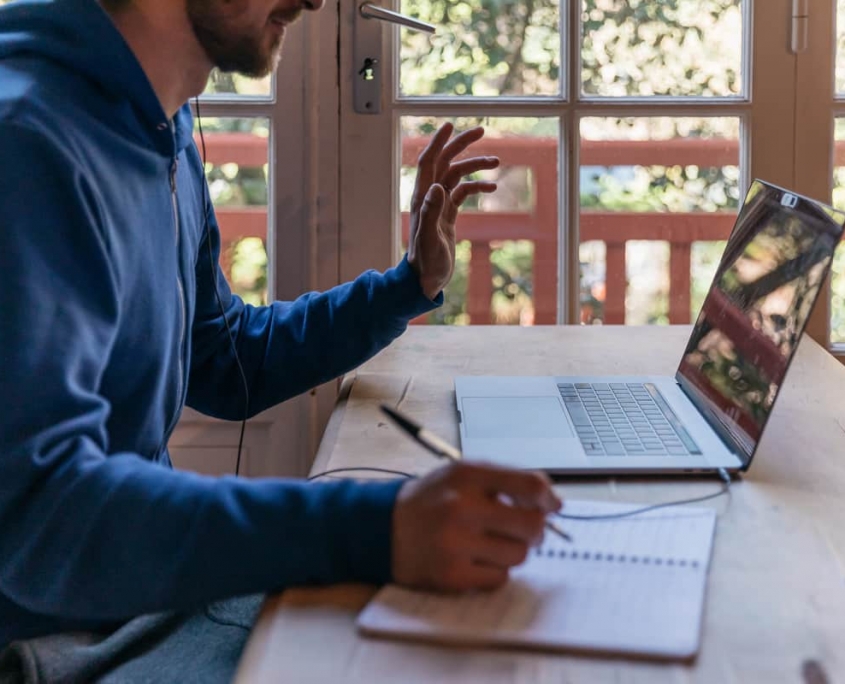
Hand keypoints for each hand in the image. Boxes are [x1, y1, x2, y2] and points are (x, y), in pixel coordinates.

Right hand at [391, 461, 561, 591]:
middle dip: (537, 530)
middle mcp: (462, 508)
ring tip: (491, 543)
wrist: (381, 527)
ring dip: (512, 550)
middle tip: (527, 531)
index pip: (530, 486)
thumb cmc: (430, 501)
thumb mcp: (461, 475)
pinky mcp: (451, 575)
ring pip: (519, 555)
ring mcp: (456, 544)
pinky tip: (474, 559)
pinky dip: (494, 571)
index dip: (549, 499)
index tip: (553, 506)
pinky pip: (499, 578)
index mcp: (467, 476)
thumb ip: (504, 482)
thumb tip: (550, 501)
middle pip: (532, 526)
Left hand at [407, 123, 499, 299]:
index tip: (449, 124)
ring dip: (475, 167)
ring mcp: (439, 206)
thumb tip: (437, 186)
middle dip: (461, 145)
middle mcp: (429, 198)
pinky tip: (492, 188)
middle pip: (445, 162)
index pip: (428, 162)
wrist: (426, 281)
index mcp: (422, 198)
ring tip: (497, 163)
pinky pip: (463, 193)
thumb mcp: (429, 238)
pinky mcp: (448, 216)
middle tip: (480, 131)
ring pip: (457, 176)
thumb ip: (431, 212)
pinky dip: (477, 187)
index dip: (437, 142)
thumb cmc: (425, 263)